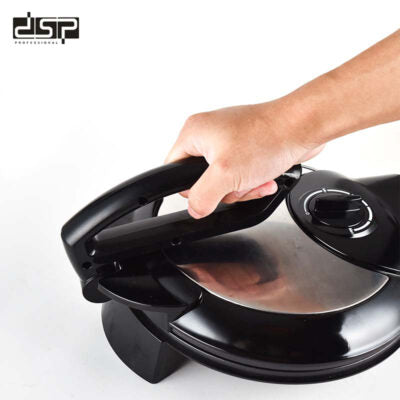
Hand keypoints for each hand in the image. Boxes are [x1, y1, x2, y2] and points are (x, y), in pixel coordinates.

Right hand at [165, 100, 323, 218]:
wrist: (303, 127)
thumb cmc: (268, 137)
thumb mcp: (226, 174)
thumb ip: (203, 196)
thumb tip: (195, 209)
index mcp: (194, 133)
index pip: (173, 169)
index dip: (191, 187)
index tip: (210, 189)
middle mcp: (209, 134)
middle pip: (202, 180)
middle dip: (225, 189)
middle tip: (238, 181)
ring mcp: (229, 141)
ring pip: (224, 181)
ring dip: (243, 187)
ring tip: (256, 178)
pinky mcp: (246, 147)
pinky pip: (241, 175)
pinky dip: (254, 180)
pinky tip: (265, 177)